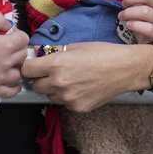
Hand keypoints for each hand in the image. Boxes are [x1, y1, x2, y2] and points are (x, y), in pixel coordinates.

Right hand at [0, 14, 29, 97]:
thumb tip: (9, 26)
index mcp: (5, 45)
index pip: (24, 39)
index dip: (18, 35)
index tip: (9, 35)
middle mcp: (7, 62)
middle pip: (23, 55)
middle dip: (17, 49)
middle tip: (7, 48)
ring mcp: (1, 77)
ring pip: (19, 73)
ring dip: (16, 67)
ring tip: (8, 64)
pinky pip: (11, 92)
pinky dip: (15, 88)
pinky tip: (13, 83)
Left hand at [22, 41, 152, 110]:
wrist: (125, 69)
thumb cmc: (102, 53)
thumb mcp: (75, 46)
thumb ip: (55, 54)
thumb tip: (40, 56)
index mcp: (56, 64)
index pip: (27, 70)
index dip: (29, 66)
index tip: (33, 65)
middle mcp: (59, 83)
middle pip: (36, 85)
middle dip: (41, 79)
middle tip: (52, 72)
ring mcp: (68, 98)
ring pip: (49, 96)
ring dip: (53, 89)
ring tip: (70, 80)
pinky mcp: (77, 107)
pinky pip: (64, 103)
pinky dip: (68, 97)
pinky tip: (81, 88)